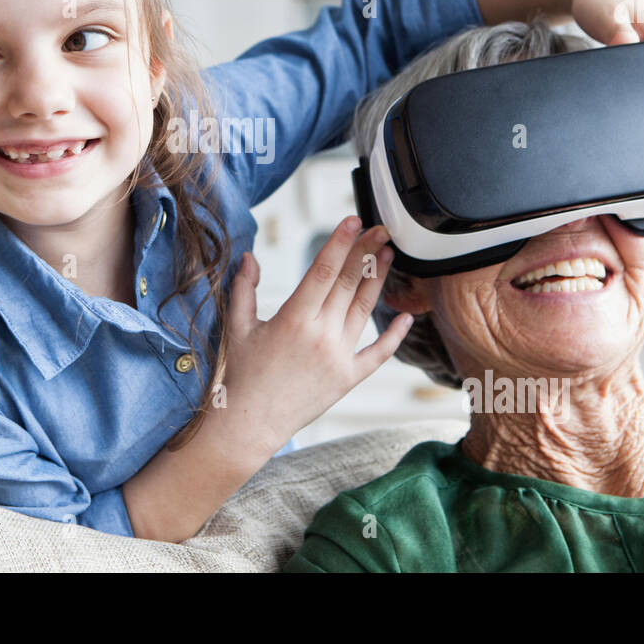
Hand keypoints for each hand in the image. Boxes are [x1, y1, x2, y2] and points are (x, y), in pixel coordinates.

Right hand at [221, 216, 412, 453]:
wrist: (251, 423)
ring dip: (378, 280)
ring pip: (364, 310)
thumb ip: (243, 288)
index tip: (354, 220)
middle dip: (366, 252)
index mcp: (293, 319)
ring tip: (389, 255)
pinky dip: (394, 335)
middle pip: (349, 284)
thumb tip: (249, 257)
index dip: (340, 243)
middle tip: (381, 228)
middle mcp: (320, 335)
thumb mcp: (237, 327)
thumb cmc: (241, 375)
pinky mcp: (348, 378)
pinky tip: (407, 316)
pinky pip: (378, 354)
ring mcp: (338, 357)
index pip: (323, 271)